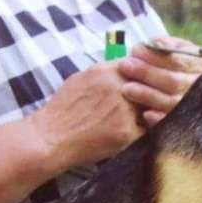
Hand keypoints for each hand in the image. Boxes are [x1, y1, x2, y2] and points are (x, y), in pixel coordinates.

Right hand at [28, 61, 145, 169]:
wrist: (51, 138)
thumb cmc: (64, 109)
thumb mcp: (81, 79)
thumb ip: (106, 71)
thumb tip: (128, 64)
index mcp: (106, 71)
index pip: (139, 67)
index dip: (143, 78)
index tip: (143, 86)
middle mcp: (117, 87)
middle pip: (148, 87)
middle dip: (147, 96)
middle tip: (142, 106)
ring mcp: (123, 110)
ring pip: (150, 109)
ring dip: (146, 115)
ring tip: (132, 121)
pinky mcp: (125, 132)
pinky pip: (146, 130)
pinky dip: (141, 133)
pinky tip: (128, 135)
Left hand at [117, 37, 201, 126]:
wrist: (170, 88)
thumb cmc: (166, 66)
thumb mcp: (171, 51)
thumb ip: (164, 45)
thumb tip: (155, 44)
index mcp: (196, 66)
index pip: (177, 61)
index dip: (155, 57)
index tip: (135, 51)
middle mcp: (197, 86)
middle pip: (173, 82)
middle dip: (147, 73)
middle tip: (125, 66)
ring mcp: (190, 106)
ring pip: (171, 102)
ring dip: (148, 95)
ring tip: (127, 88)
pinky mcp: (181, 123)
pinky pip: (170, 122)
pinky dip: (158, 118)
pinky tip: (145, 114)